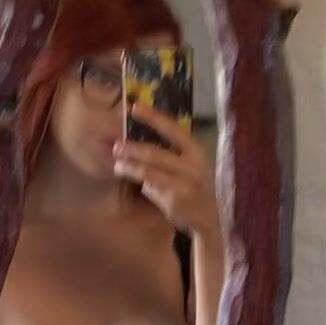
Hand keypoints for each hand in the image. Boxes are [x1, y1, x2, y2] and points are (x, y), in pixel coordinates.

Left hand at [113, 105, 220, 241]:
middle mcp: (192, 166)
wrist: (209, 217)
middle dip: (132, 149)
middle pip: (154, 153)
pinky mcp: (173, 200)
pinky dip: (142, 185)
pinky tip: (137, 184)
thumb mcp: (192, 164)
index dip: (153, 117)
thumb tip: (142, 139)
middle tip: (116, 146)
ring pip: (148, 172)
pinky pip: (150, 188)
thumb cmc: (196, 186)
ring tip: (118, 165)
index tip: (135, 108)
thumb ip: (174, 152)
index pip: (173, 129)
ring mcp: (182, 184)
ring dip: (129, 167)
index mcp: (196, 151)